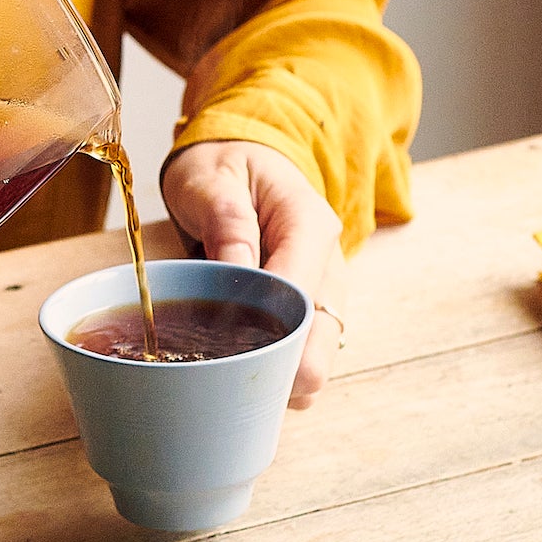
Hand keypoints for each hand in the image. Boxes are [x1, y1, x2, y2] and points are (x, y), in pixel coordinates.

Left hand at [161, 138, 343, 404]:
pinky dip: (272, 373)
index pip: (301, 294)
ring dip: (273, 376)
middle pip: (320, 344)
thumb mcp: (213, 179)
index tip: (221, 350)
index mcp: (310, 226)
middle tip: (218, 379)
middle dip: (274, 371)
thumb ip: (227, 223)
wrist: (240, 161)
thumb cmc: (225, 167)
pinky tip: (235, 372)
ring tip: (222, 375)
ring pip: (314, 360)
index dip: (265, 331)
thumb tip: (235, 278)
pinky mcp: (308, 314)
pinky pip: (299, 358)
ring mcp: (323, 295)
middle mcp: (328, 267)